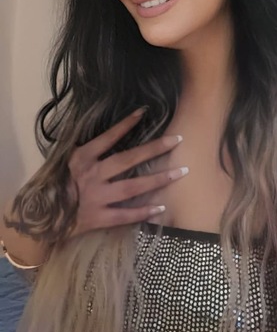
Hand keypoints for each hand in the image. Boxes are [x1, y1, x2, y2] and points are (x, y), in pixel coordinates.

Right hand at [67, 108, 185, 236]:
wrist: (39, 219)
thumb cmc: (55, 186)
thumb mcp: (65, 161)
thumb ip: (86, 149)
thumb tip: (110, 132)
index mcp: (82, 158)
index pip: (108, 137)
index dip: (126, 124)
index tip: (144, 111)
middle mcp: (91, 175)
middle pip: (128, 159)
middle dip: (154, 149)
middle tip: (177, 140)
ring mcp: (96, 197)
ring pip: (133, 187)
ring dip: (158, 179)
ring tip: (181, 172)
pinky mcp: (98, 218)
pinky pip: (125, 215)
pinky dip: (143, 212)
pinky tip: (161, 207)